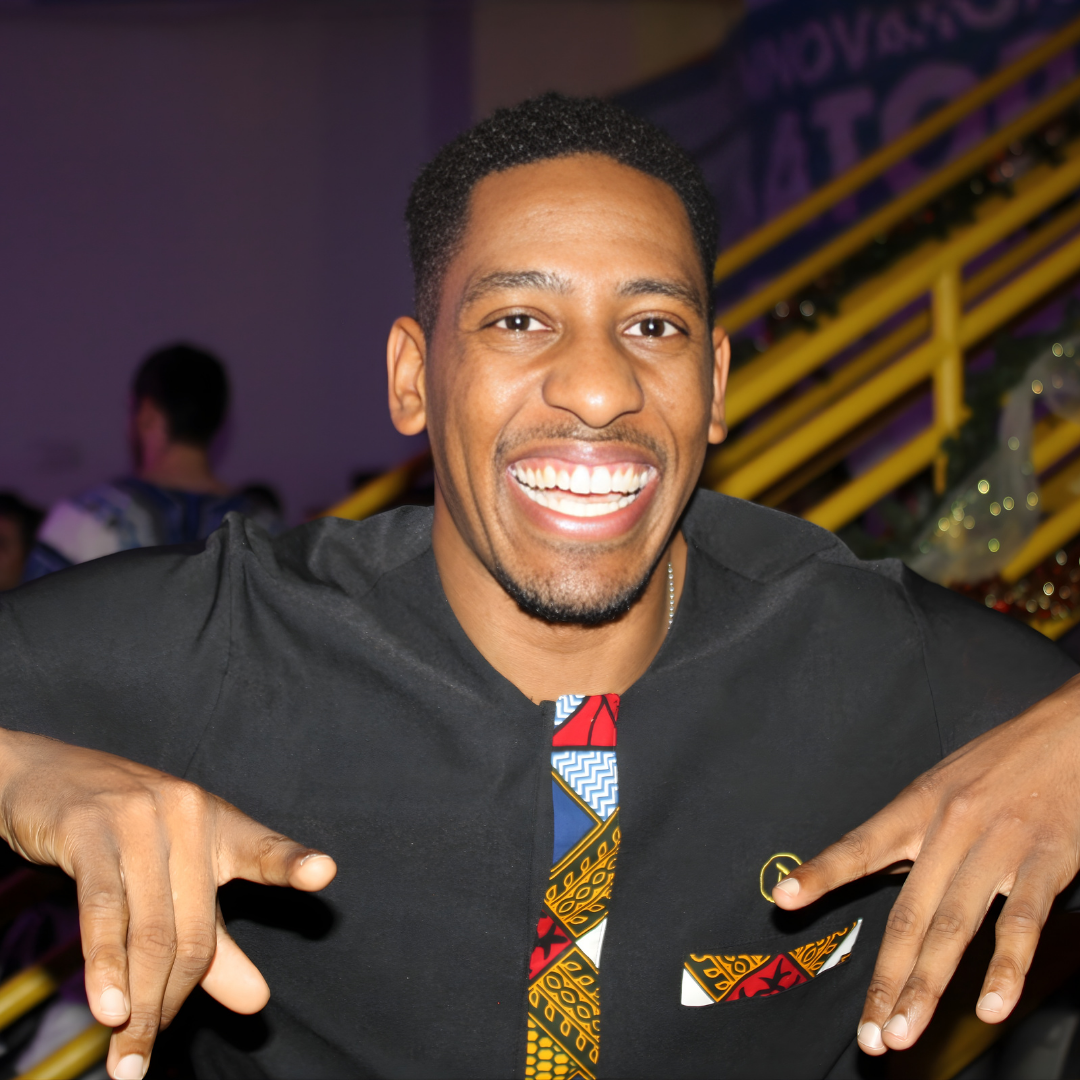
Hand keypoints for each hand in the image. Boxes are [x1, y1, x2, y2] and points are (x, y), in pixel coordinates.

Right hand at [0, 729, 336, 1079]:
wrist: (47, 779)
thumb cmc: (121, 835)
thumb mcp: (175, 882)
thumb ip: (216, 942)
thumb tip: (257, 1001)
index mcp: (218, 824)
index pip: (263, 848)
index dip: (293, 862)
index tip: (324, 872)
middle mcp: (188, 815)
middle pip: (195, 928)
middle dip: (173, 1000)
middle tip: (145, 1055)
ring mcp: (140, 818)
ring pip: (149, 928)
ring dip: (139, 1003)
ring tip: (128, 1056)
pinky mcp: (89, 830)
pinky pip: (104, 910)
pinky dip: (107, 966)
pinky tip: (110, 1009)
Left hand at [771, 673, 1079, 1055]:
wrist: (1067, 732)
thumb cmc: (999, 762)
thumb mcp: (941, 783)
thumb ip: (912, 832)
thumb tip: (874, 870)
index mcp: (917, 806)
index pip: (859, 844)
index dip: (822, 873)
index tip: (783, 899)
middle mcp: (949, 827)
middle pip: (908, 914)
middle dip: (885, 979)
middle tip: (869, 1035)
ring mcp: (997, 846)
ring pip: (954, 927)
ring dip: (928, 986)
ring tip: (904, 1031)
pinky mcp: (1046, 862)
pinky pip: (1021, 922)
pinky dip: (1006, 968)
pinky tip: (991, 1007)